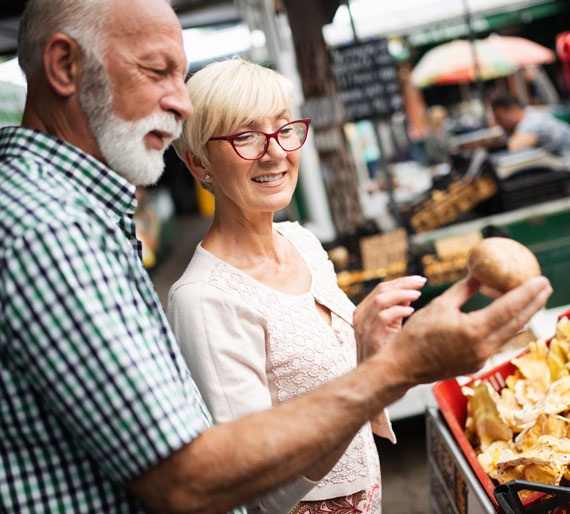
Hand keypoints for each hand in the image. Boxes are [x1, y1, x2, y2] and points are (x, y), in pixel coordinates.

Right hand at [354, 275, 425, 359]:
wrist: (376, 378)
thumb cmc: (386, 352)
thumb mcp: (392, 326)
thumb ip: (398, 308)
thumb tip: (411, 291)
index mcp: (364, 311)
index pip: (381, 289)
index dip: (401, 281)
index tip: (419, 279)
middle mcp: (360, 316)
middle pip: (381, 290)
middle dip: (403, 283)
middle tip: (422, 282)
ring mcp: (363, 327)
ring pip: (380, 300)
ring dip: (402, 294)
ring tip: (418, 294)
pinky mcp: (370, 338)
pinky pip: (383, 317)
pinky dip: (398, 311)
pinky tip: (411, 311)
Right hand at [379, 275, 551, 385]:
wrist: (403, 366)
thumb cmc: (416, 334)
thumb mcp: (439, 305)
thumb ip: (463, 290)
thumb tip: (479, 274)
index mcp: (473, 330)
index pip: (508, 308)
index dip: (527, 292)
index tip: (541, 279)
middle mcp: (482, 347)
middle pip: (517, 322)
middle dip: (534, 303)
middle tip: (545, 285)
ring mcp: (481, 359)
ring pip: (509, 333)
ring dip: (522, 315)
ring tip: (532, 299)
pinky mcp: (477, 364)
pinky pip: (497, 342)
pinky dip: (506, 326)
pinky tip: (508, 316)